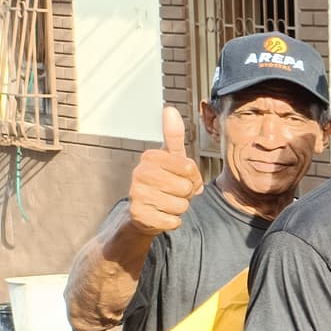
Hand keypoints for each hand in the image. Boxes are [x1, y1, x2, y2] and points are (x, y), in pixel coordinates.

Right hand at [126, 107, 202, 235]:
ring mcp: (137, 195)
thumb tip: (169, 109)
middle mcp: (140, 173)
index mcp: (150, 157)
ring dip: (180, 207)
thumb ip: (173, 136)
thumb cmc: (164, 182)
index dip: (193, 177)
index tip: (182, 177)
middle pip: (185, 187)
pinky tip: (162, 215)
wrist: (145, 212)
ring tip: (168, 202)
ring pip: (181, 205)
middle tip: (175, 191)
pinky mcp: (140, 216)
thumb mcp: (171, 158)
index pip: (189, 168)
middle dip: (187, 193)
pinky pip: (173, 221)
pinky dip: (173, 221)